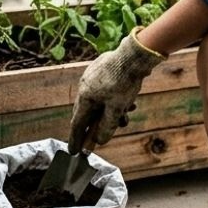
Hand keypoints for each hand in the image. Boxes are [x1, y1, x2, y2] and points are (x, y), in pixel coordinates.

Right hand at [68, 31, 165, 150]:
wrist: (134, 55)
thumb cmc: (124, 82)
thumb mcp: (117, 109)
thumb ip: (107, 127)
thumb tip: (99, 140)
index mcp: (85, 97)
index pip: (77, 123)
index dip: (76, 139)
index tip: (73, 151)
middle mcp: (85, 86)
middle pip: (88, 113)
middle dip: (97, 125)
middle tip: (101, 135)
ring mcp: (92, 76)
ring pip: (99, 102)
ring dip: (110, 112)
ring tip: (125, 115)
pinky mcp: (102, 70)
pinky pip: (104, 91)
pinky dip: (114, 101)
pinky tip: (129, 102)